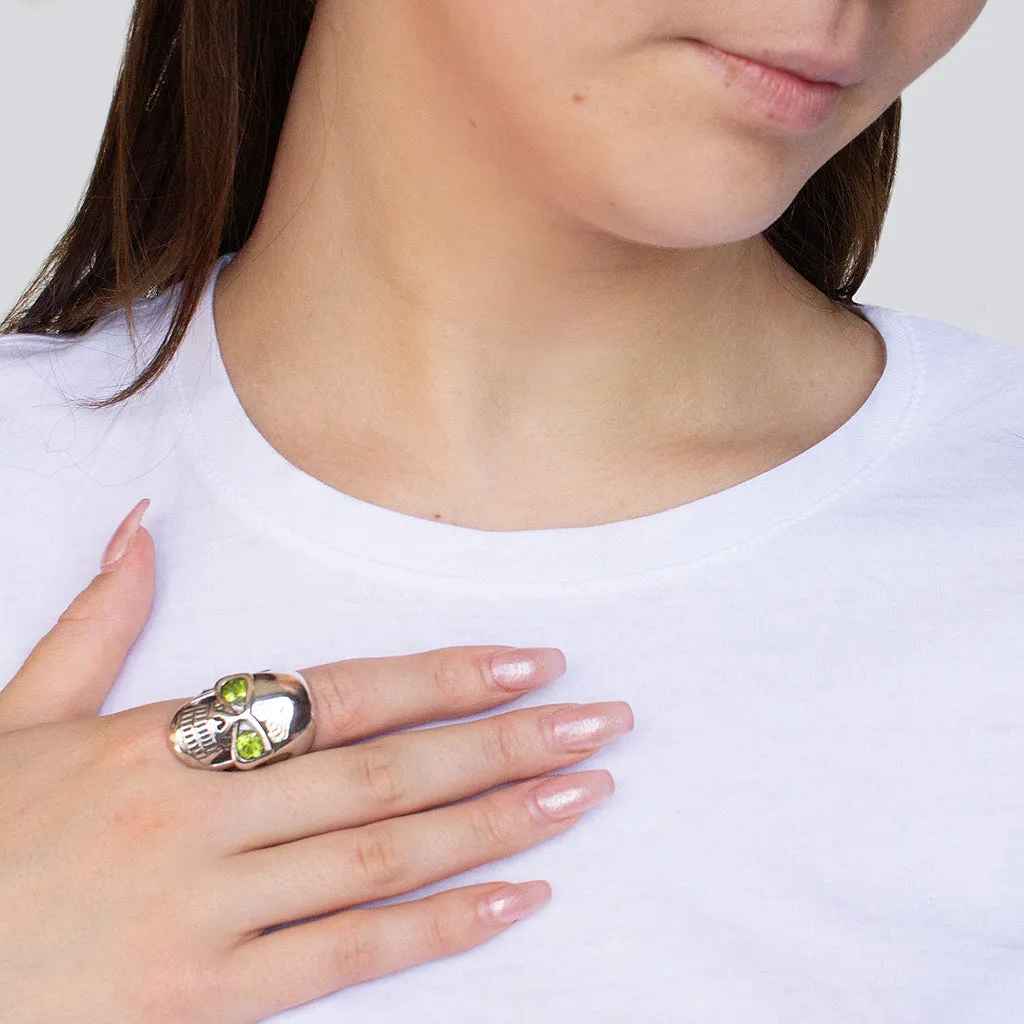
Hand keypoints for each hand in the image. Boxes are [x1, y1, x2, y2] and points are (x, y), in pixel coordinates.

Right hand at [0, 502, 632, 1023]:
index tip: (533, 662)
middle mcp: (201, 814)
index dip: (446, 675)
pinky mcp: (204, 997)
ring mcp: (208, 908)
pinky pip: (345, 955)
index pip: (342, 692)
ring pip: (384, 853)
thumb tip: (143, 525)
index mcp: (167, 736)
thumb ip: (97, 622)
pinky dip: (438, 927)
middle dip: (506, 741)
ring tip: (584, 794)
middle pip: (389, 767)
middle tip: (600, 723)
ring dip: (499, 822)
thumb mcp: (20, 713)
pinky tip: (517, 899)